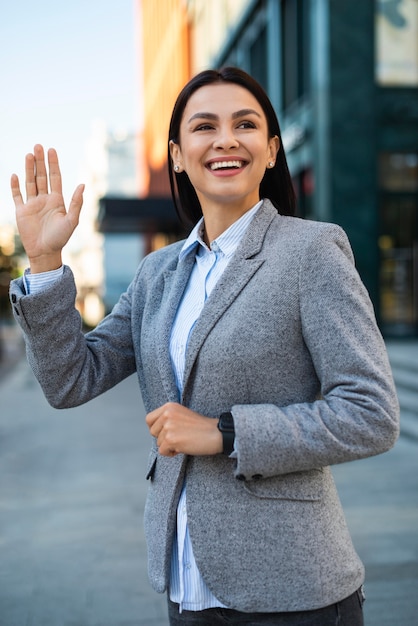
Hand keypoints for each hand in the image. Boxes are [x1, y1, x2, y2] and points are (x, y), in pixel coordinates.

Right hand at [10, 144, 83, 272]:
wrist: (45, 252)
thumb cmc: (60, 238)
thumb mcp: (72, 220)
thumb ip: (76, 203)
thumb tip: (82, 185)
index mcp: (57, 200)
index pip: (55, 177)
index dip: (53, 164)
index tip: (51, 150)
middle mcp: (45, 200)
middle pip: (42, 176)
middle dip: (40, 161)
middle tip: (38, 146)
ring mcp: (32, 204)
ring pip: (30, 182)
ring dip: (29, 169)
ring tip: (29, 154)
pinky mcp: (21, 211)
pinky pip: (17, 196)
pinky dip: (15, 186)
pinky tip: (15, 175)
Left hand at [145, 402, 222, 456]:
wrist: (216, 433)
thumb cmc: (202, 427)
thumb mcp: (182, 415)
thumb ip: (168, 418)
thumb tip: (155, 430)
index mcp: (169, 406)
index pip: (149, 419)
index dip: (155, 428)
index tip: (164, 432)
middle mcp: (167, 414)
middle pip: (152, 432)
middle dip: (163, 438)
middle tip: (178, 437)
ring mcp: (168, 426)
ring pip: (158, 443)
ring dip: (169, 446)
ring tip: (183, 441)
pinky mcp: (170, 439)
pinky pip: (162, 451)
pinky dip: (171, 453)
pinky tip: (183, 447)